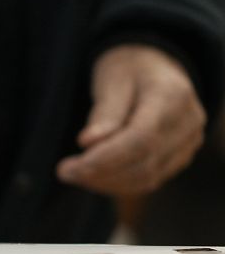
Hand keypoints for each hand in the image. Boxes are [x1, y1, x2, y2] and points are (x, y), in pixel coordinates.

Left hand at [57, 45, 205, 195]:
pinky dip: (116, 184)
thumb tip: (88, 143)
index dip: (103, 159)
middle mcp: (188, 123)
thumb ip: (105, 112)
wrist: (156, 71)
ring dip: (105, 183)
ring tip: (75, 174)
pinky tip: (92, 177)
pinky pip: (148, 181)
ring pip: (146, 179)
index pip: (140, 140)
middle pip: (143, 164)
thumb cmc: (129, 70)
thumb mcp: (112, 80)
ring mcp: (188, 143)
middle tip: (64, 172)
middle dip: (98, 174)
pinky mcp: (179, 159)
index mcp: (173, 96)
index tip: (67, 168)